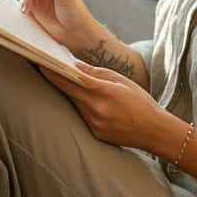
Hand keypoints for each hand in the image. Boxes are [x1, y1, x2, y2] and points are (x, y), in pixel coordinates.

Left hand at [38, 59, 166, 150]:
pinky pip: (83, 116)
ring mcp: (95, 124)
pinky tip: (86, 101)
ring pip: (75, 104)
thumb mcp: (123, 82)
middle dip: (56, 79)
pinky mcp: (95, 133)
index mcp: (106, 93)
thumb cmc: (141, 102)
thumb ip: (98, 73)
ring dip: (70, 93)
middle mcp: (97, 110)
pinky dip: (82, 106)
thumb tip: (75, 66)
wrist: (154, 131)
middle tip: (43, 67)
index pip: (74, 80)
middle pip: (69, 92)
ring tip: (65, 80)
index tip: (42, 63)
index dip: (56, 72)